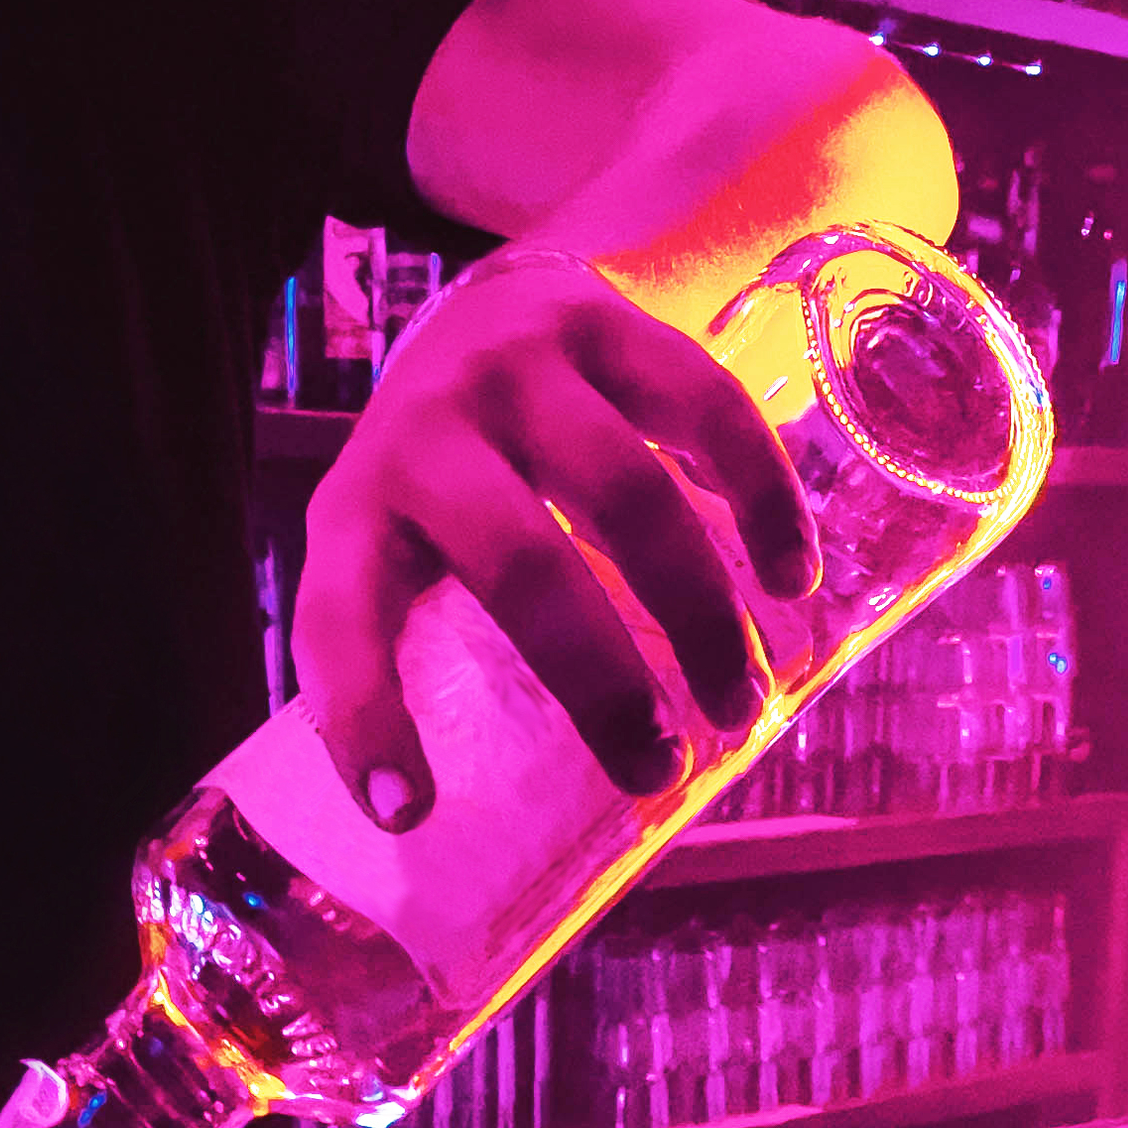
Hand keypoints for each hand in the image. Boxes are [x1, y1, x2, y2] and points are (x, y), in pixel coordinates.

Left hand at [295, 253, 811, 826]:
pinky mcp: (613, 320)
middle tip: (659, 767)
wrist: (489, 306)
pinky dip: (761, 503)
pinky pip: (706, 411)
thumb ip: (419, 654)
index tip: (409, 811)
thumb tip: (457, 821)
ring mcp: (522, 364)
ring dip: (698, 613)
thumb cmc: (446, 477)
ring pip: (629, 493)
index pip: (337, 620)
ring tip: (740, 701)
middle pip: (522, 565)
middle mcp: (430, 431)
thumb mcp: (396, 552)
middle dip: (601, 683)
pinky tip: (789, 581)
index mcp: (357, 512)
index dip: (364, 720)